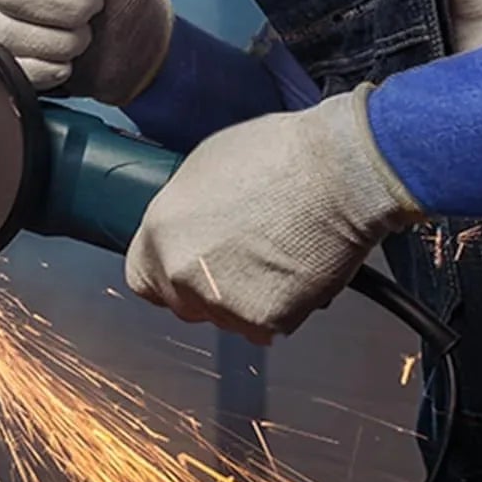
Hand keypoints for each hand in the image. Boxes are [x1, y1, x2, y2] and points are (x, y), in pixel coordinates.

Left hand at [124, 84, 424, 342]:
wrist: (338, 172)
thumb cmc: (282, 155)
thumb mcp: (208, 165)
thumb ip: (185, 210)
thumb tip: (188, 227)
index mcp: (161, 232)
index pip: (143, 279)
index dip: (169, 274)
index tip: (191, 268)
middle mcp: (181, 273)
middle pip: (185, 303)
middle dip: (211, 287)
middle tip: (246, 258)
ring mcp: (221, 302)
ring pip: (226, 318)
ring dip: (246, 299)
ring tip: (278, 255)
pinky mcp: (263, 320)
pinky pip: (267, 326)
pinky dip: (283, 306)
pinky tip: (297, 269)